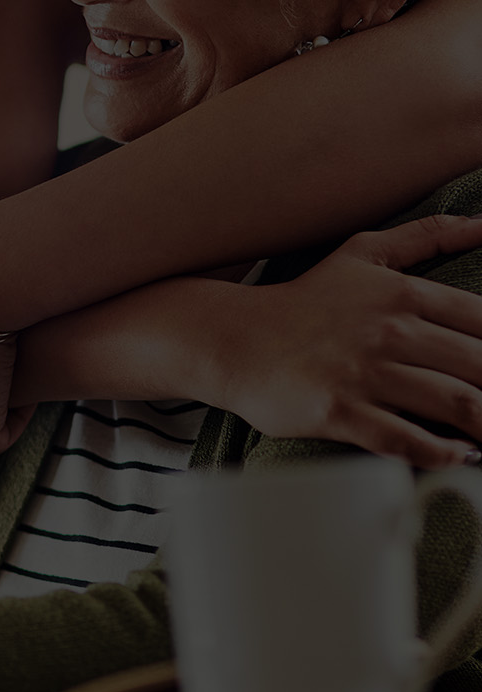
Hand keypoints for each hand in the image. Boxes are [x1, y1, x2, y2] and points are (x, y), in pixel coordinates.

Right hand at [211, 214, 481, 468]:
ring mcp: (364, 373)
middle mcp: (388, 331)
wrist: (233, 339)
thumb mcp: (362, 254)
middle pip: (480, 367)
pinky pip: (407, 440)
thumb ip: (426, 236)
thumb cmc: (303, 301)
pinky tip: (458, 454)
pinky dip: (443, 454)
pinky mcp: (339, 412)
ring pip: (455, 404)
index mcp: (402, 293)